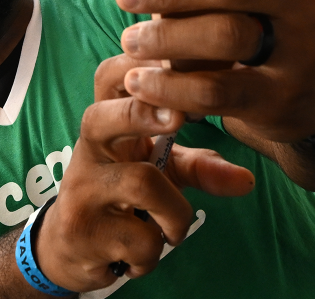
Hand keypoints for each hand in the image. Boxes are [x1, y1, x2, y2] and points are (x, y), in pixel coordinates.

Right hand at [32, 54, 253, 291]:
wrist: (67, 249)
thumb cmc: (120, 200)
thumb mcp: (161, 177)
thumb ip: (199, 169)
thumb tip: (246, 179)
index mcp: (107, 127)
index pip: (109, 79)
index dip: (137, 62)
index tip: (175, 59)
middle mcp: (87, 151)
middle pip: (102, 116)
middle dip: (141, 113)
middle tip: (178, 118)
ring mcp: (80, 188)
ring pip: (142, 183)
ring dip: (176, 216)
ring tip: (172, 231)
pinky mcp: (80, 228)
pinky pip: (140, 238)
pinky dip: (154, 253)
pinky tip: (139, 257)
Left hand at [114, 0, 314, 142]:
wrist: (311, 95)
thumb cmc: (269, 20)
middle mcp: (305, 2)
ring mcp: (300, 52)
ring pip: (227, 36)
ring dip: (167, 37)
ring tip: (131, 40)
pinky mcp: (281, 97)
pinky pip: (219, 90)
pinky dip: (172, 87)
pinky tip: (142, 82)